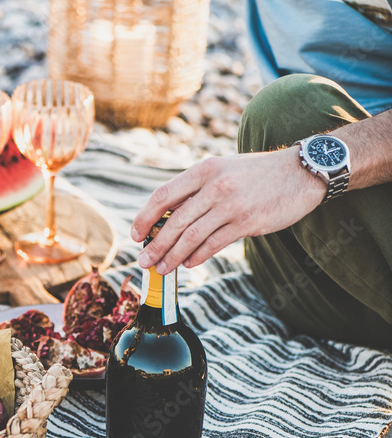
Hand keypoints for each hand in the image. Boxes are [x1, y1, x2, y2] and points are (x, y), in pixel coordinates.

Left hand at [131, 147, 326, 272]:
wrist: (301, 172)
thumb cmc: (258, 174)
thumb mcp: (224, 169)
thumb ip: (198, 189)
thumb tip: (168, 216)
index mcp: (204, 170)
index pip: (163, 195)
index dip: (145, 217)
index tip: (136, 234)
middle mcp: (215, 186)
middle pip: (175, 221)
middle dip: (155, 244)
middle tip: (143, 261)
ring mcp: (232, 205)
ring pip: (192, 236)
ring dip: (172, 256)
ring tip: (161, 268)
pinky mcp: (248, 222)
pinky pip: (214, 244)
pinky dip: (197, 257)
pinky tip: (188, 264)